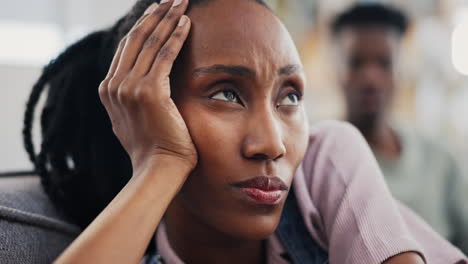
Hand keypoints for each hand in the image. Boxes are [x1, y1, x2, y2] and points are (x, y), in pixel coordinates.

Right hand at [98, 0, 196, 172]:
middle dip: (155, 15)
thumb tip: (136, 86)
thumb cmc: (153, 147)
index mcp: (108, 90)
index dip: (143, 27)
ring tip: (181, 2)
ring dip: (167, 18)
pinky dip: (176, 36)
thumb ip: (129, 98)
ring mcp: (129, 87)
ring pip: (151, 42)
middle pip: (136, 39)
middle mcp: (114, 85)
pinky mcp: (150, 91)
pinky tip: (186, 22)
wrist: (158, 167)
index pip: (127, 48)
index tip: (157, 12)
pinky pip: (165, 55)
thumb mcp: (131, 119)